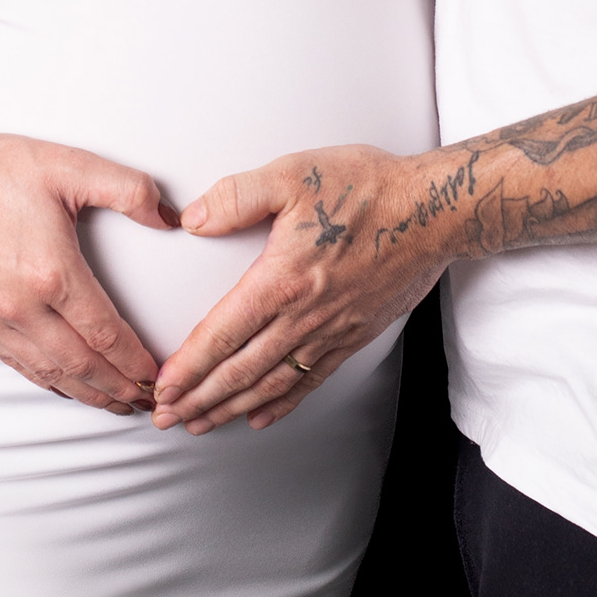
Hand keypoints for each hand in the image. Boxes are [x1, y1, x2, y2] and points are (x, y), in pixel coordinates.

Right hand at [0, 126, 177, 412]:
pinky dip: (46, 381)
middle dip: (118, 389)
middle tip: (146, 401)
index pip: (106, 334)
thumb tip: (168, 216)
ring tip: (113, 404)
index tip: (156, 374)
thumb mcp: (71, 166)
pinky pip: (17, 363)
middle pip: (81, 366)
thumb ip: (128, 190)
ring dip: (85, 394)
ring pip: (49, 373)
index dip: (135, 361)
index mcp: (53, 273)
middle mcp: (23, 306)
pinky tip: (62, 385)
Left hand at [150, 145, 448, 433]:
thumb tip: (193, 220)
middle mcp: (305, 315)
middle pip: (240, 370)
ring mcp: (331, 331)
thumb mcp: (294, 174)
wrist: (434, 211)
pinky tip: (260, 414)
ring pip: (271, 383)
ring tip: (200, 423)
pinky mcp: (355, 336)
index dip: (188, 366)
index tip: (162, 387)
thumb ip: (238, 196)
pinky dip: (281, 403)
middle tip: (165, 418)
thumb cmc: (367, 188)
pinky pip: (311, 380)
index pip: (223, 334)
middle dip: (199, 399)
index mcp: (282, 278)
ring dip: (230, 407)